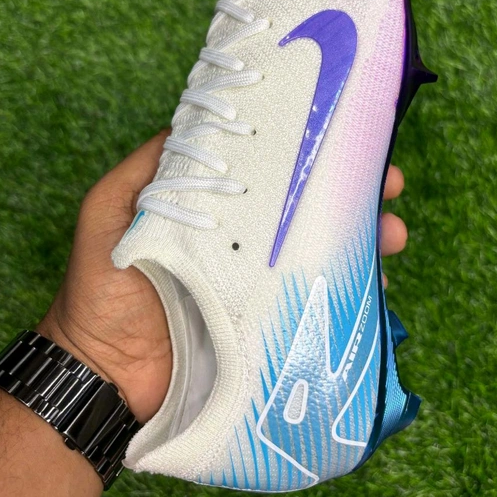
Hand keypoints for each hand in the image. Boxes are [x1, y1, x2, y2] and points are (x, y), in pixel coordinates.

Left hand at [38, 132, 407, 423]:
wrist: (105, 375)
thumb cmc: (102, 288)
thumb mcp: (111, 212)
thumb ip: (146, 169)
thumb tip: (189, 121)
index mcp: (214, 210)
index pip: (268, 172)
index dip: (306, 152)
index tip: (342, 133)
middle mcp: (244, 242)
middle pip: (307, 209)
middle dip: (354, 192)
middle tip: (389, 182)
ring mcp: (262, 285)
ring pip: (323, 252)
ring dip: (366, 239)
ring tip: (394, 234)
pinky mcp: (273, 324)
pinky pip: (320, 302)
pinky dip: (352, 292)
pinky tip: (377, 285)